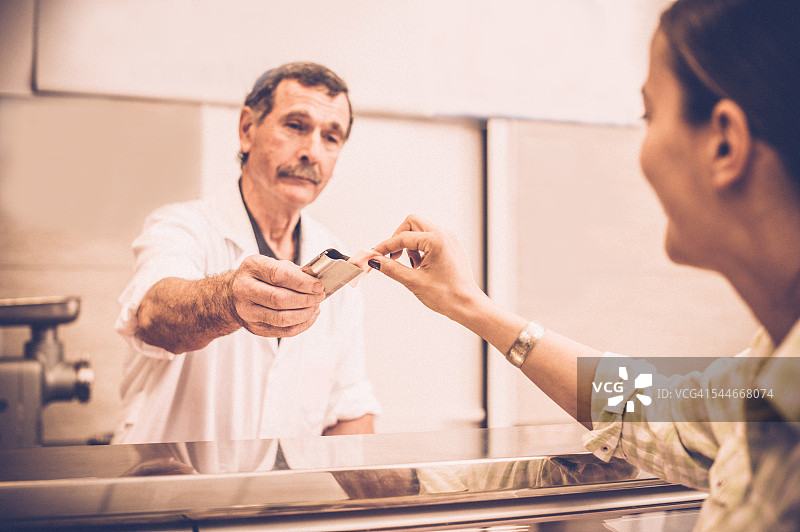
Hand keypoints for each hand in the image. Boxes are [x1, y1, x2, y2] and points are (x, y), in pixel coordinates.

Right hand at [227, 255, 325, 336]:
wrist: (233, 294)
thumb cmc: (260, 277)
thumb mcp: (272, 264)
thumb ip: (293, 271)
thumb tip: (316, 282)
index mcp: (252, 267)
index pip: (279, 275)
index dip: (302, 282)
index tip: (318, 286)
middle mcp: (244, 289)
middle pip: (280, 299)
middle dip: (306, 299)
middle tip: (319, 296)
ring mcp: (247, 311)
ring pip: (282, 318)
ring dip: (305, 314)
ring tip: (315, 306)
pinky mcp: (254, 328)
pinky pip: (283, 331)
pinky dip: (302, 325)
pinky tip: (310, 316)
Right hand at [371, 215, 485, 319]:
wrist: (468, 306)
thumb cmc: (448, 296)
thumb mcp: (414, 282)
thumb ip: (391, 268)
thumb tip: (375, 261)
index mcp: (436, 241)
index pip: (402, 237)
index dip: (385, 247)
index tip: (373, 255)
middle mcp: (444, 235)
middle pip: (411, 223)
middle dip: (398, 239)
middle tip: (392, 258)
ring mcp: (449, 239)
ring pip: (420, 230)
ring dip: (409, 244)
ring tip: (411, 266)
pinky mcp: (450, 246)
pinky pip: (429, 238)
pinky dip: (419, 248)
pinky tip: (419, 266)